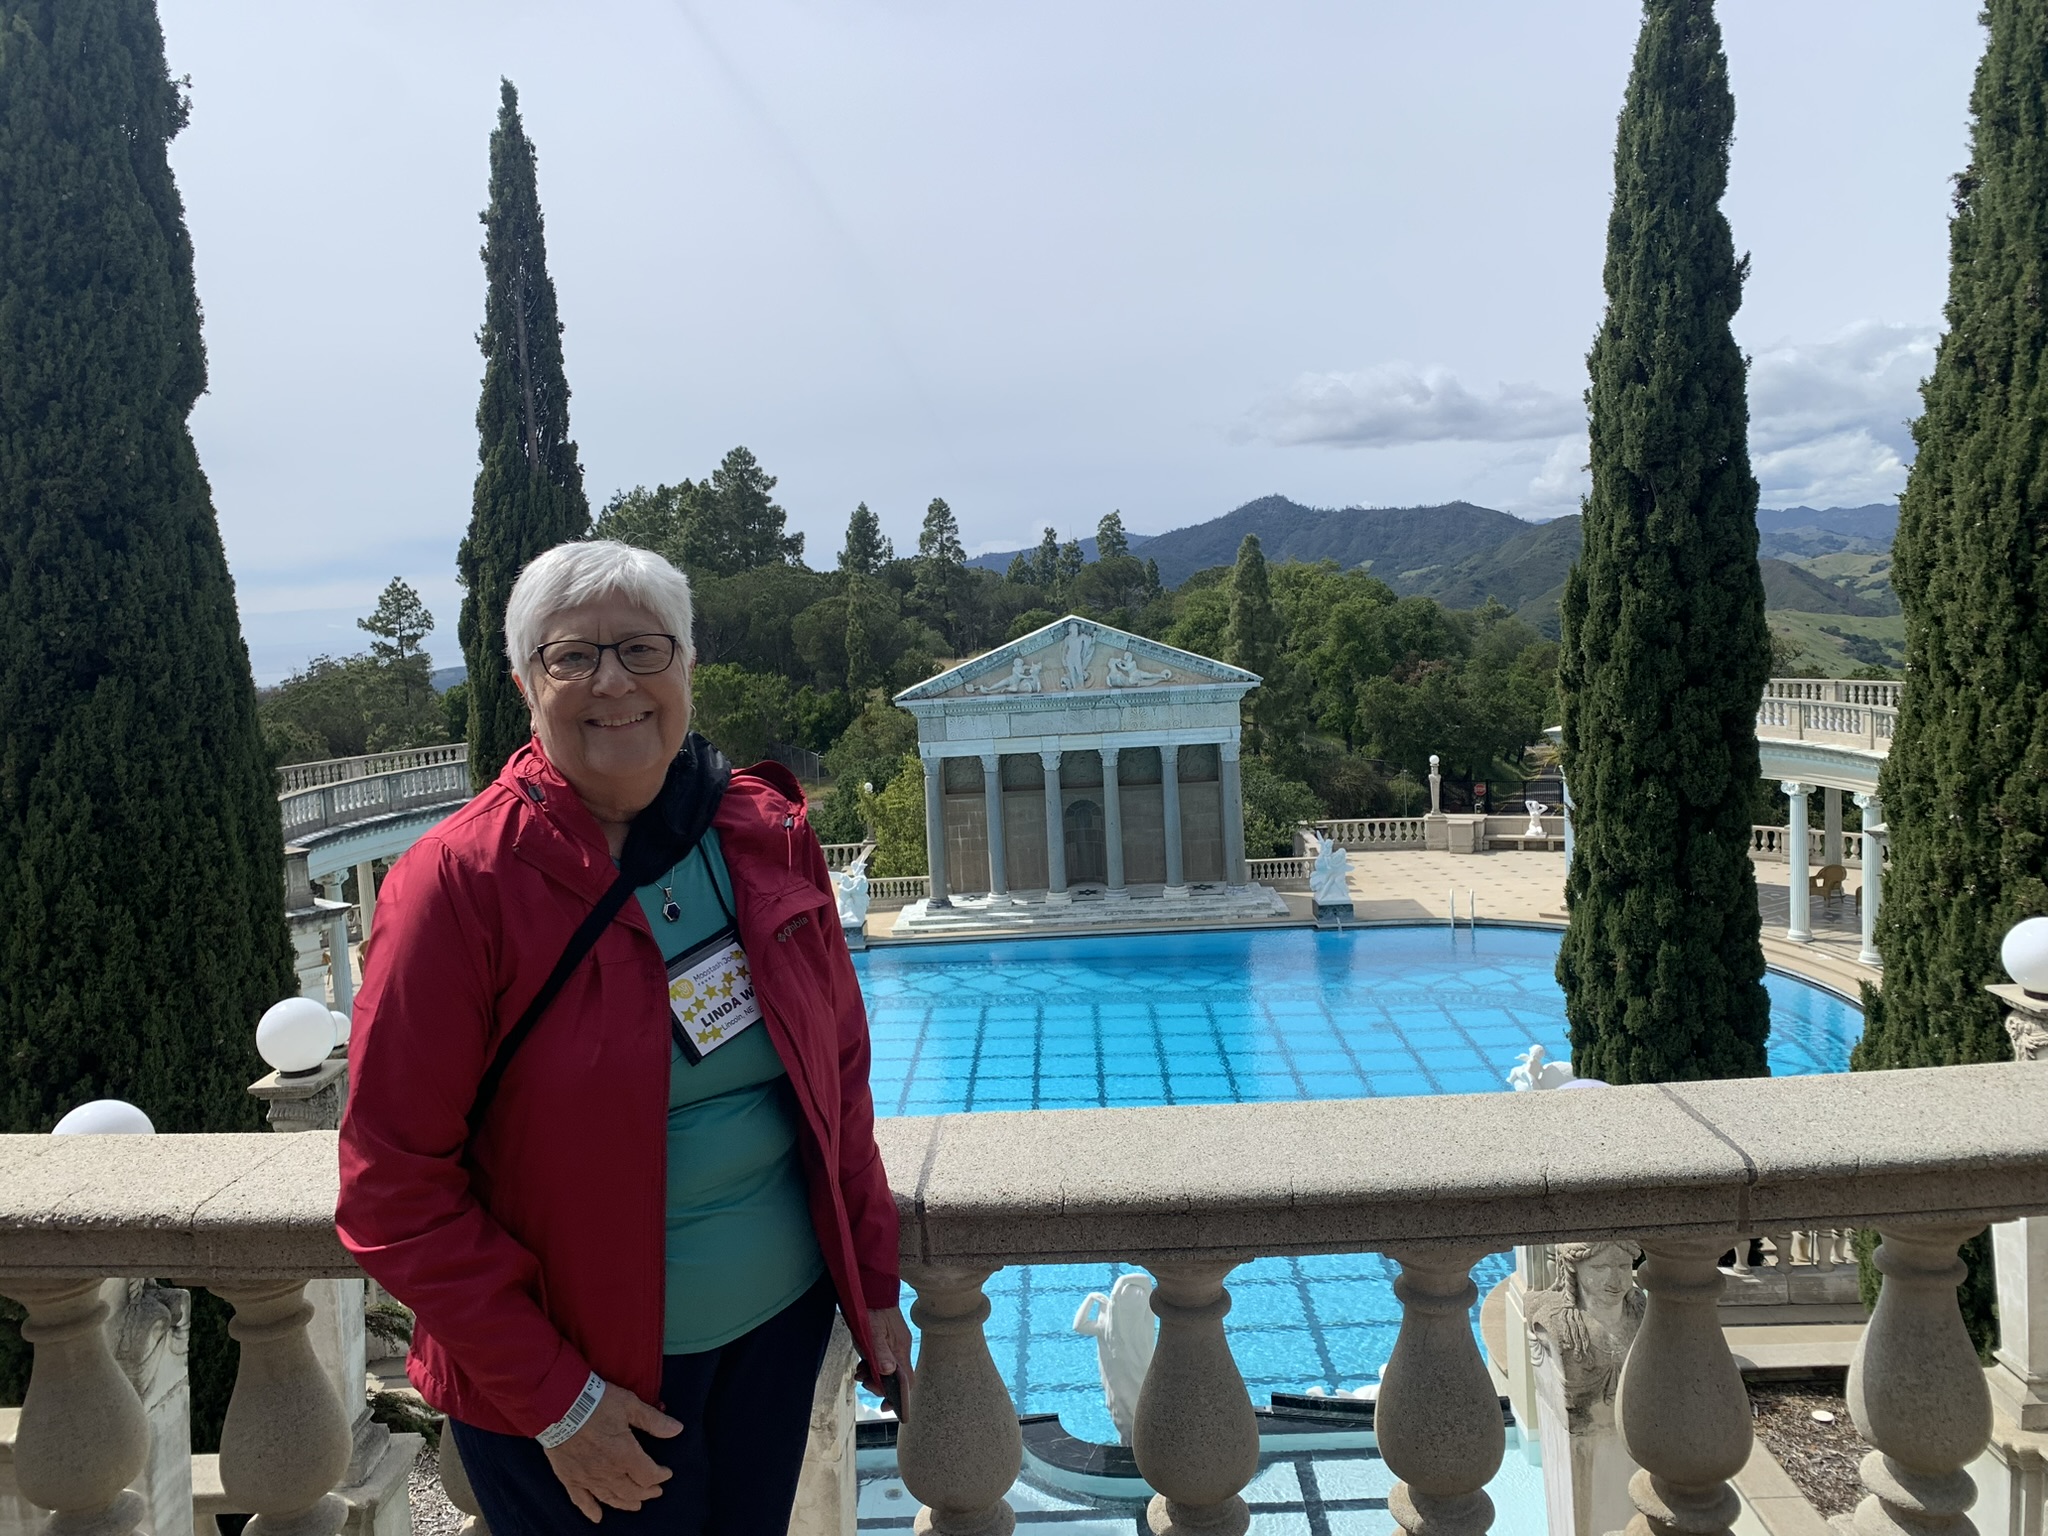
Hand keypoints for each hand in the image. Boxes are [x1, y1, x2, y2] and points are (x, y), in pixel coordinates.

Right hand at [543, 1382, 681, 1522]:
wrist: (559, 1404)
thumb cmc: (596, 1402)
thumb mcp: (629, 1405)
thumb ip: (653, 1421)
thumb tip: (677, 1429)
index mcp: (625, 1454)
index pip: (648, 1474)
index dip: (660, 1476)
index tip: (666, 1473)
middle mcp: (608, 1471)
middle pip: (632, 1491)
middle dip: (647, 1492)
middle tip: (655, 1491)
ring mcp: (588, 1477)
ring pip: (610, 1497)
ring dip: (625, 1503)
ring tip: (636, 1505)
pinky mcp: (570, 1477)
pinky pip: (581, 1500)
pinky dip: (590, 1510)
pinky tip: (597, 1517)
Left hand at [866, 1306, 914, 1404]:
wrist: (871, 1287)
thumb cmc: (872, 1308)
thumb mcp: (873, 1331)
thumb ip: (880, 1352)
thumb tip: (888, 1372)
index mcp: (900, 1349)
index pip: (907, 1381)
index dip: (900, 1397)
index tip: (888, 1407)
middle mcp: (899, 1349)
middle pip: (896, 1378)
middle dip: (881, 1386)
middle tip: (866, 1383)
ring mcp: (893, 1345)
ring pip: (887, 1370)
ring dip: (873, 1377)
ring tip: (860, 1375)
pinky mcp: (885, 1341)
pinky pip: (880, 1361)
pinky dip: (871, 1367)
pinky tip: (861, 1367)